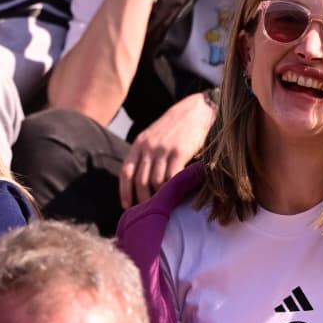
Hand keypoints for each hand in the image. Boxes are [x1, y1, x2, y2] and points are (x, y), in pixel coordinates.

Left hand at [118, 91, 213, 208]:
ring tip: (162, 207)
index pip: (126, 172)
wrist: (196, 110)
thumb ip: (145, 155)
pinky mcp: (179, 152)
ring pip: (156, 182)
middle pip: (140, 181)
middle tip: (148, 212)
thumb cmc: (175, 127)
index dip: (125, 192)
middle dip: (142, 200)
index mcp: (139, 144)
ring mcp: (163, 149)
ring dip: (158, 197)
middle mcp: (148, 147)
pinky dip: (171, 189)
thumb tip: (141, 182)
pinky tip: (174, 196)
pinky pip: (171, 177)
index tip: (127, 206)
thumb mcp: (153, 137)